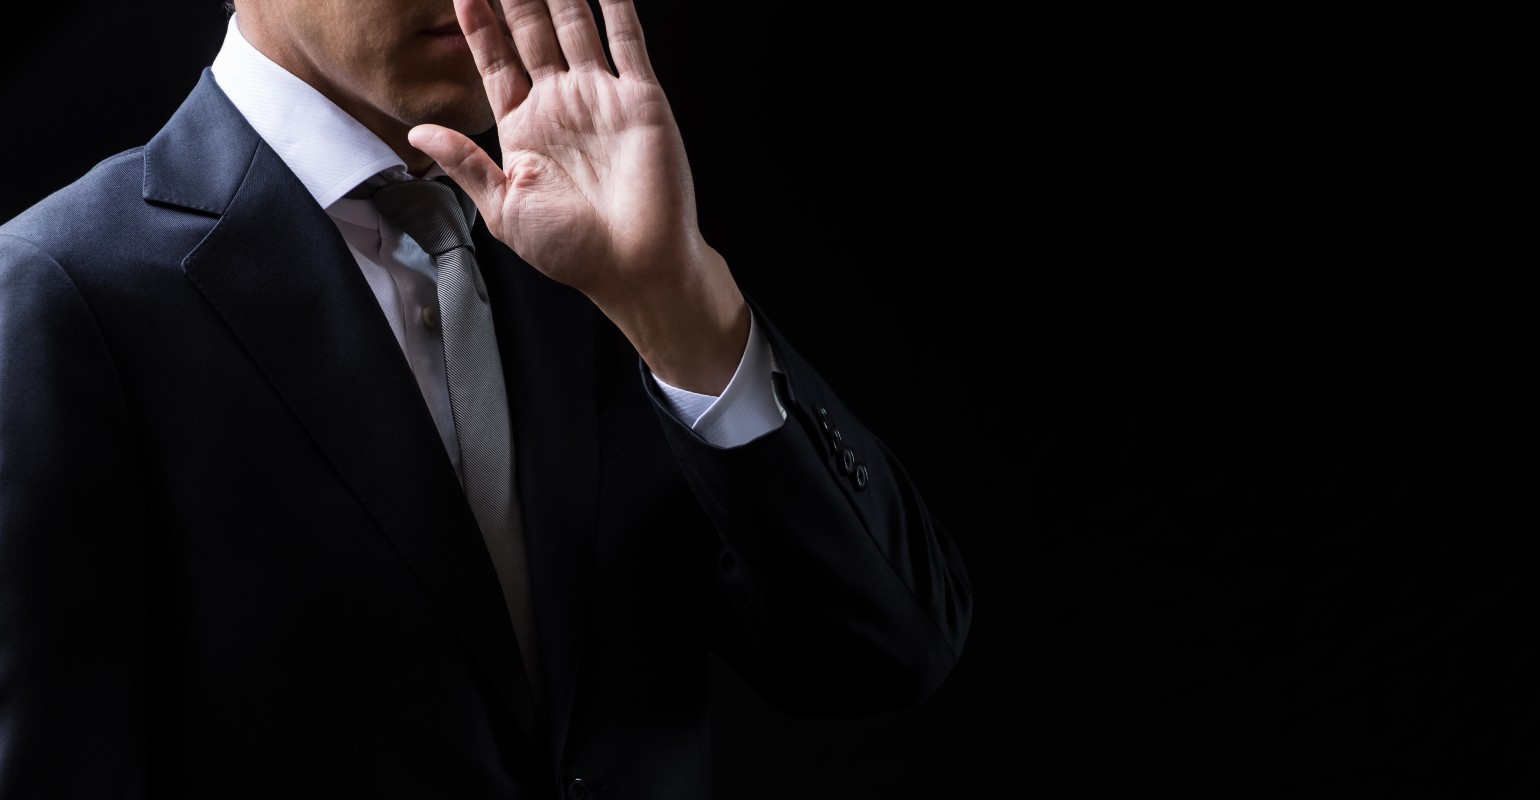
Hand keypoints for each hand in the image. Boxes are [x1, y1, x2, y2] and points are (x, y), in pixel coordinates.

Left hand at [410, 0, 747, 393]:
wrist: (636, 268)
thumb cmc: (574, 252)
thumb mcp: (503, 210)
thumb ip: (465, 163)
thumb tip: (417, 133)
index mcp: (525, 130)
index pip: (495, 62)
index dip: (478, 26)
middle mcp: (562, 106)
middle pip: (533, 33)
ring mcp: (602, 98)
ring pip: (576, 26)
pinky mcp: (640, 100)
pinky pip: (627, 42)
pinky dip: (617, 7)